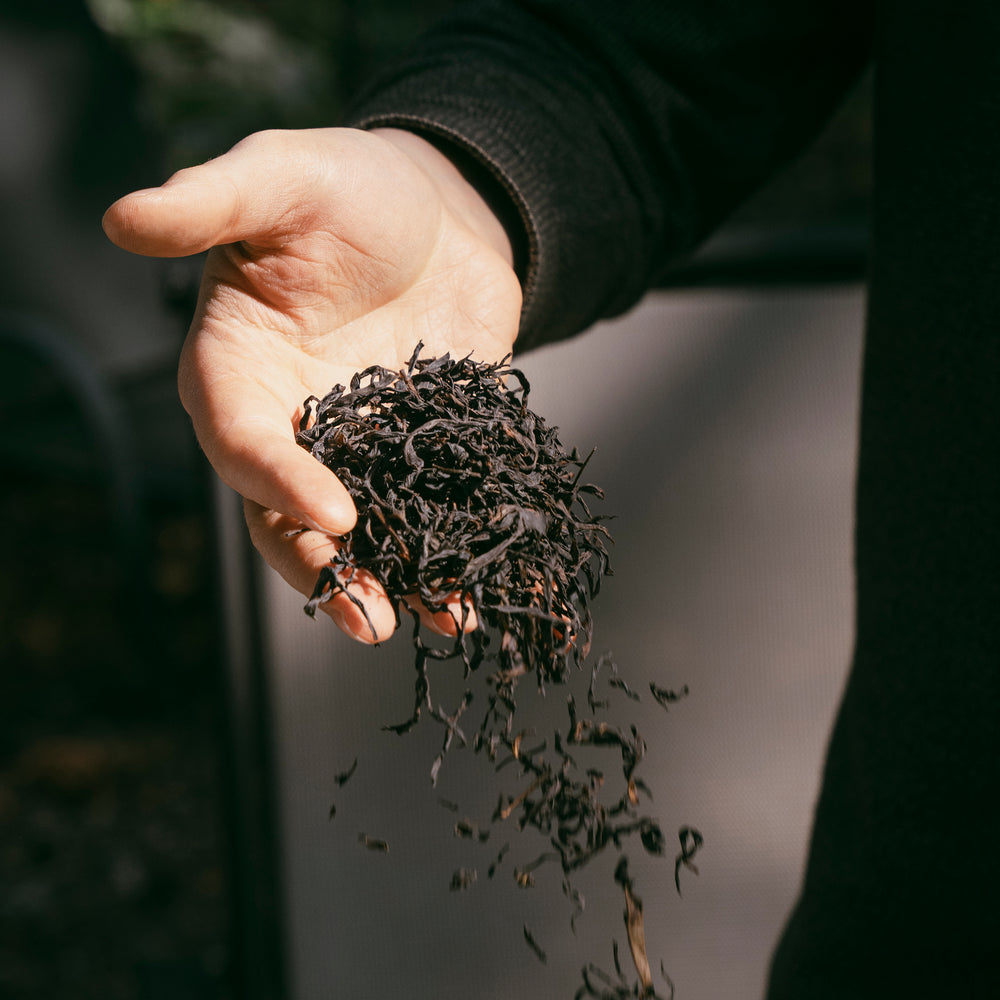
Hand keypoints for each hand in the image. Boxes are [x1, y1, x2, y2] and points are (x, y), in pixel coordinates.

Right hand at [103, 127, 521, 641]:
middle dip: (325, 569)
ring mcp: (360, 441)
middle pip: (288, 513)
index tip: (336, 512)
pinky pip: (429, 506)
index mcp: (239, 368)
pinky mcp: (420, 446)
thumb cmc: (347, 185)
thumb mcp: (280, 177)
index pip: (240, 441)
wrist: (440, 208)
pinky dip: (451, 546)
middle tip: (367, 619)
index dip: (278, 481)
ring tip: (438, 619)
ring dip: (393, 578)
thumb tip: (122, 218)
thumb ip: (210, 202)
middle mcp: (293, 419)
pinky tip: (478, 587)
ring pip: (361, 528)